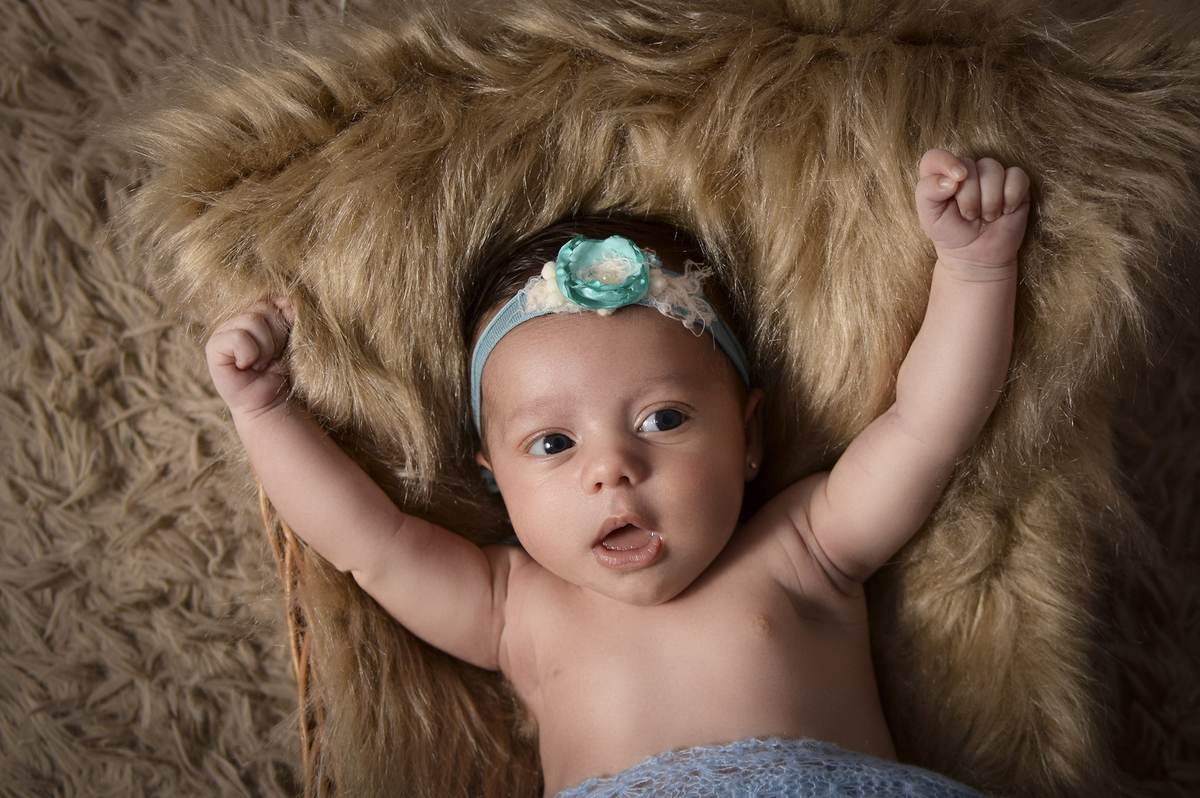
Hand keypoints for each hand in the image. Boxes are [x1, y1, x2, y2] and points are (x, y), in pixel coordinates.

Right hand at [205, 297, 293, 416]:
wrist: (271, 401)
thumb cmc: (280, 370)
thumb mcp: (292, 338)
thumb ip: (289, 316)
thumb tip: (286, 300)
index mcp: (255, 312)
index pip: (274, 300)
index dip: (286, 323)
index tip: (283, 344)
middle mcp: (237, 318)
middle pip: (264, 309)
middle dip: (276, 338)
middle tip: (270, 357)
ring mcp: (223, 331)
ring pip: (252, 321)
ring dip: (265, 348)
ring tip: (260, 363)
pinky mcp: (213, 347)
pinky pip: (238, 337)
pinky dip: (249, 355)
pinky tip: (246, 366)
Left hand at [916, 149, 1030, 271]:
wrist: (976, 256)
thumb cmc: (951, 234)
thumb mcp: (930, 217)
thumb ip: (928, 192)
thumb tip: (950, 180)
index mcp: (939, 177)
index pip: (935, 157)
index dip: (945, 162)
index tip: (956, 179)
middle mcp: (965, 172)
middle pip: (969, 165)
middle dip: (970, 196)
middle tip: (969, 217)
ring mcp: (991, 176)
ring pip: (993, 168)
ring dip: (990, 199)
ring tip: (987, 218)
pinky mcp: (1014, 183)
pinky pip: (1017, 176)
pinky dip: (1012, 195)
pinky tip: (1006, 211)